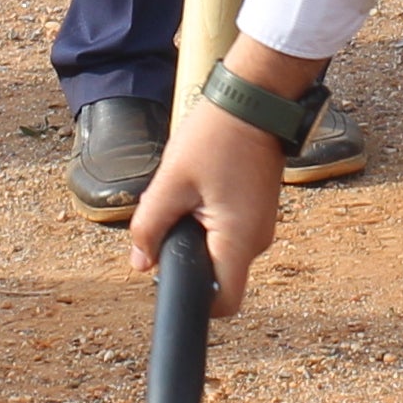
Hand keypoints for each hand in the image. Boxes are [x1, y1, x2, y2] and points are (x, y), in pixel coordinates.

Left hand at [126, 57, 309, 316]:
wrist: (254, 99)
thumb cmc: (216, 136)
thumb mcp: (170, 182)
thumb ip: (149, 227)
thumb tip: (140, 264)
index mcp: (238, 241)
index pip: (224, 303)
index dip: (194, 302)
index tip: (170, 276)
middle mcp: (257, 241)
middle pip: (217, 275)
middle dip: (186, 257)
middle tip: (170, 214)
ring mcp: (261, 225)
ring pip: (220, 251)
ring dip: (196, 234)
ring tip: (185, 192)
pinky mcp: (259, 210)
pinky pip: (229, 231)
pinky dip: (208, 219)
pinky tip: (199, 185)